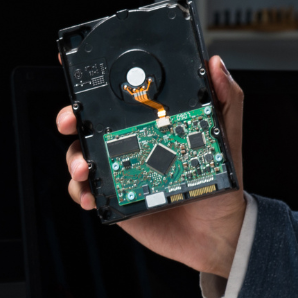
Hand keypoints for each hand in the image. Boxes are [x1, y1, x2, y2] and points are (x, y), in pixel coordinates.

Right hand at [57, 55, 247, 277]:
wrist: (217, 232)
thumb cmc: (221, 184)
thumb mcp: (226, 137)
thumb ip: (226, 100)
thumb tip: (216, 65)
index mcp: (151, 124)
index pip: (120, 99)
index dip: (95, 86)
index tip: (81, 76)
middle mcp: (131, 144)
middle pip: (90, 124)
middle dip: (71, 117)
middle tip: (71, 121)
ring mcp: (120, 171)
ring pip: (82, 156)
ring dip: (74, 157)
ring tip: (84, 166)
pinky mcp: (115, 198)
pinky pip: (87, 191)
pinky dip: (80, 190)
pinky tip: (90, 195)